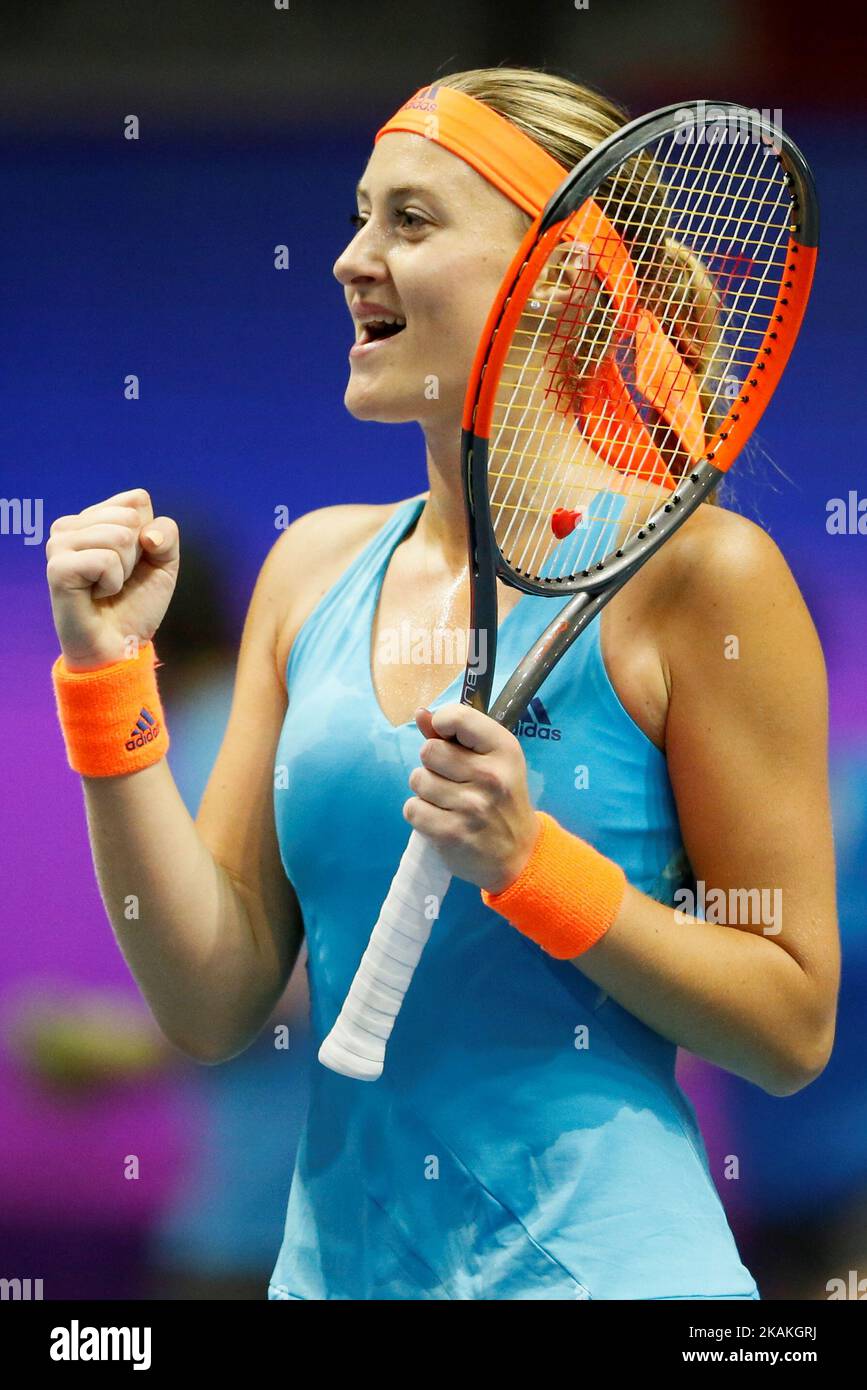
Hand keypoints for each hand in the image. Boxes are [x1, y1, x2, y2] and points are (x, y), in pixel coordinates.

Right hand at [45, 488, 179, 669]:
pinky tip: (95, 595)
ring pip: (119, 536)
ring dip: (124, 570)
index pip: (137, 500)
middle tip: (118, 579)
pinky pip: (106, 559)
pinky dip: (112, 582)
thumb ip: (166, 535)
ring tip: (105, 588)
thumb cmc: (136, 604)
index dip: (149, 535)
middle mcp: (71, 526)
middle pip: (129, 516)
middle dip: (136, 554)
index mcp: (93, 518)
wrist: (121, 647)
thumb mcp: (163, 564)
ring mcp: (59, 544)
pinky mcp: (57, 567)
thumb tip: (146, 534)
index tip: (134, 563)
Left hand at [404, 703, 540, 893]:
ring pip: (417, 780)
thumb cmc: (502, 799)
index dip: (441, 724)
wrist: (519, 854)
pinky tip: (439, 819)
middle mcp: (490, 776)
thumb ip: (455, 735)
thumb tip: (420, 714)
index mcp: (504, 749)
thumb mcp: (492, 761)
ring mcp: (471, 806)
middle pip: (429, 751)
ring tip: (447, 801)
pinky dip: (420, 814)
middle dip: (432, 764)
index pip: (457, 717)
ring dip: (425, 790)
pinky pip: (412, 809)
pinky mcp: (452, 833)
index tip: (447, 739)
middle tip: (451, 779)